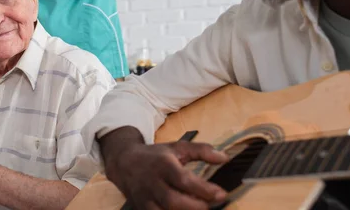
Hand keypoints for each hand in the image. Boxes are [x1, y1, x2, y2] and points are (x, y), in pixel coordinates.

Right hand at [105, 140, 227, 209]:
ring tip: (200, 208)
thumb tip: (224, 158)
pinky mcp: (142, 209)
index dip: (204, 190)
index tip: (222, 193)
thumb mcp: (178, 147)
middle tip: (212, 204)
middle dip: (196, 206)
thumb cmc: (156, 156)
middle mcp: (152, 183)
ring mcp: (145, 198)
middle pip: (174, 201)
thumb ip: (202, 151)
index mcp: (163, 165)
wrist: (124, 162)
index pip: (184, 180)